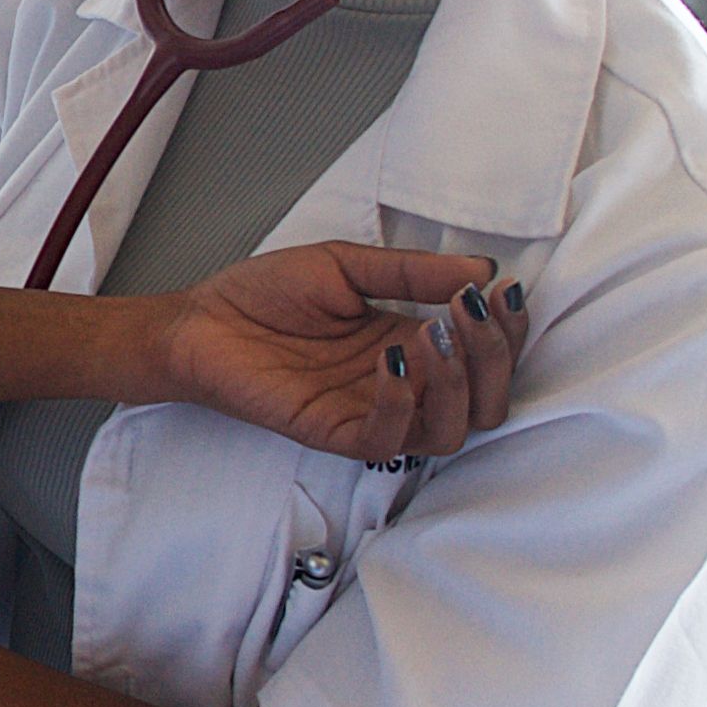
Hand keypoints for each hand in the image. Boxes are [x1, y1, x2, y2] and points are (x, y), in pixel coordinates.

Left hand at [154, 245, 527, 459]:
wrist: (200, 321)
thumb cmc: (264, 295)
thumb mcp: (347, 266)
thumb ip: (411, 273)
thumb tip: (480, 267)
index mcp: (410, 346)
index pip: (485, 356)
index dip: (506, 329)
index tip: (501, 287)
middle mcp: (402, 385)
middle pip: (483, 401)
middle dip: (494, 356)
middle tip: (475, 310)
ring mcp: (370, 413)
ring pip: (449, 430)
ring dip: (458, 383)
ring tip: (437, 333)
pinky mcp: (333, 432)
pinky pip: (385, 439)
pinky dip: (400, 403)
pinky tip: (392, 362)